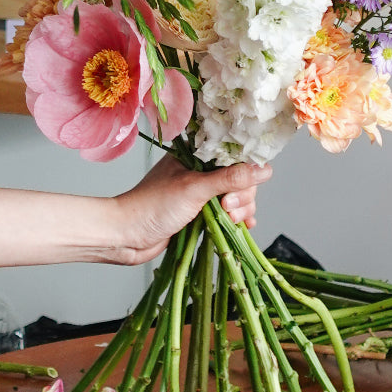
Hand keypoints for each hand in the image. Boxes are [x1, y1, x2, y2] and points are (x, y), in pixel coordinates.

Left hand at [108, 154, 270, 264]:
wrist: (126, 236)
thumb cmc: (154, 206)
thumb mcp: (195, 189)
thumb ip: (230, 178)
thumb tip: (265, 169)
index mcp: (195, 156)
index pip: (234, 155)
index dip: (245, 170)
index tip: (244, 186)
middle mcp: (199, 171)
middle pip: (239, 178)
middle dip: (242, 195)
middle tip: (228, 208)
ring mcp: (199, 193)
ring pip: (235, 197)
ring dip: (240, 210)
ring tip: (229, 221)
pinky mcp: (198, 213)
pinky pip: (227, 213)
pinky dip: (237, 219)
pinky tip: (243, 227)